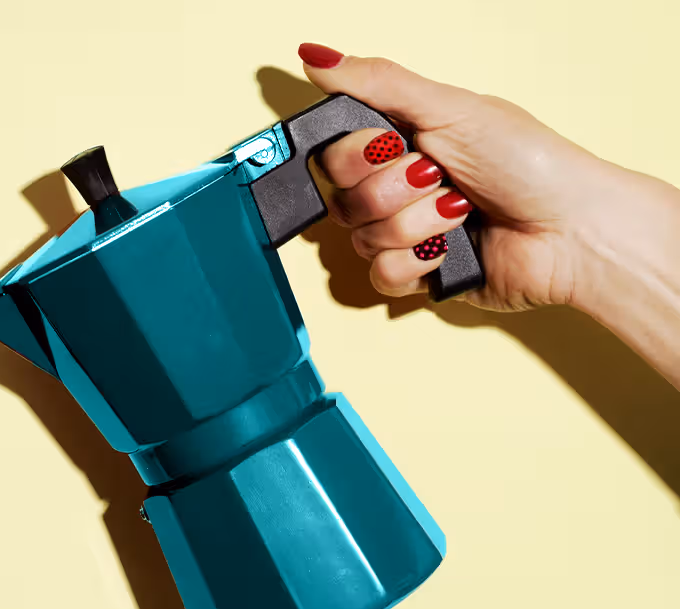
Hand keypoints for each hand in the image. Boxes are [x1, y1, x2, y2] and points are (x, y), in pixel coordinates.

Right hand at [296, 43, 679, 313]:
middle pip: (341, 199)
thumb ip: (377, 82)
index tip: (392, 146)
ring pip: (360, 239)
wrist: (570, 229)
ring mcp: (406, 233)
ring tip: (459, 213)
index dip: (355, 157)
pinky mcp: (417, 275)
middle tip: (436, 177)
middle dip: (392, 191)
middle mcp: (397, 188)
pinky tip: (450, 249)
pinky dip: (417, 262)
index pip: (333, 155)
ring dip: (414, 225)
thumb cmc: (528, 161)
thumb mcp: (450, 107)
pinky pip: (379, 275)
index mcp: (401, 143)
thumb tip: (315, 55)